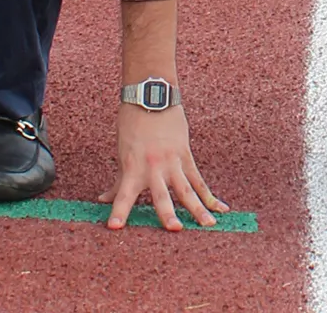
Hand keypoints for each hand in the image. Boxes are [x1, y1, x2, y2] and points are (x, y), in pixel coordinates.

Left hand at [98, 105, 227, 231]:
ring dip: (198, 208)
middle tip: (174, 229)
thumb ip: (118, 181)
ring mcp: (173, 162)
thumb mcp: (122, 153)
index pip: (123, 194)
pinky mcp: (186, 156)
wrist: (151, 97)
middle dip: (167, 213)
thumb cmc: (132, 125)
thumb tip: (104, 200)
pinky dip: (210, 195)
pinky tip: (222, 208)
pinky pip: (199, 179)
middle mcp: (154, 167)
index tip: (114, 227)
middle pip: (162, 195)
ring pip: (187, 190)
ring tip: (209, 224)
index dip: (119, 210)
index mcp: (133, 167)